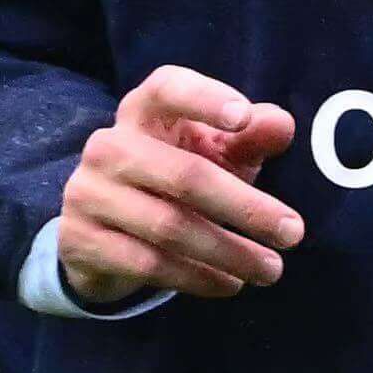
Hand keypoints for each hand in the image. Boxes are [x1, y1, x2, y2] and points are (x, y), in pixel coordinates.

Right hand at [57, 67, 303, 304]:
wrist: (105, 227)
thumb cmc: (178, 173)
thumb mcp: (217, 151)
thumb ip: (251, 136)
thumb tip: (281, 125)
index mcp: (144, 111)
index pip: (168, 88)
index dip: (204, 99)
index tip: (244, 118)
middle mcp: (108, 146)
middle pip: (186, 176)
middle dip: (246, 208)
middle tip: (293, 233)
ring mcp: (87, 193)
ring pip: (169, 227)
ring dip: (229, 252)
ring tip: (271, 269)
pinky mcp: (79, 240)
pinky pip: (146, 263)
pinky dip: (196, 277)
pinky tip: (229, 284)